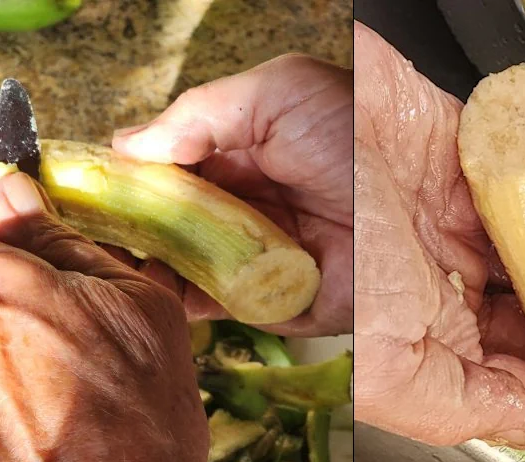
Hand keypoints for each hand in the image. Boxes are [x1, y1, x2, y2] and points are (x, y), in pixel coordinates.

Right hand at [110, 54, 352, 337]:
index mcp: (246, 155)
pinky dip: (189, 302)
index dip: (129, 180)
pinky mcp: (284, 301)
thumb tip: (129, 144)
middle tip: (91, 230)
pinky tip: (160, 289)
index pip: (170, 171)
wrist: (435, 195)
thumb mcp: (280, 92)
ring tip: (114, 259)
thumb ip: (201, 114)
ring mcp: (264, 256)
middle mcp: (250, 208)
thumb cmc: (366, 129)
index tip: (89, 189)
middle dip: (130, 229)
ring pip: (188, 267)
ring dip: (151, 265)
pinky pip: (225, 307)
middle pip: (172, 224)